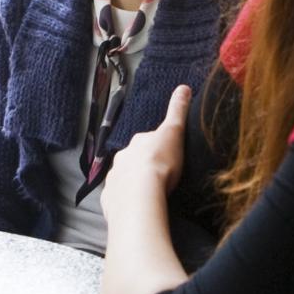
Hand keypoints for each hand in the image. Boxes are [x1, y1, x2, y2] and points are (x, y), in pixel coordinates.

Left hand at [100, 84, 190, 221]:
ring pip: (124, 179)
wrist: (139, 195)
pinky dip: (125, 201)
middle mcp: (121, 158)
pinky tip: (136, 207)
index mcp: (137, 143)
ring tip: (149, 195)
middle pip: (133, 160)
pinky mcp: (110, 200)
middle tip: (159, 176)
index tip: (166, 156)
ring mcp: (113, 180)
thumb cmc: (160, 162)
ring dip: (133, 183)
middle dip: (142, 165)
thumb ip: (177, 111)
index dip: (156, 147)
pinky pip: (118, 199)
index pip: (147, 141)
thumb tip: (184, 86)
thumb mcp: (173, 132)